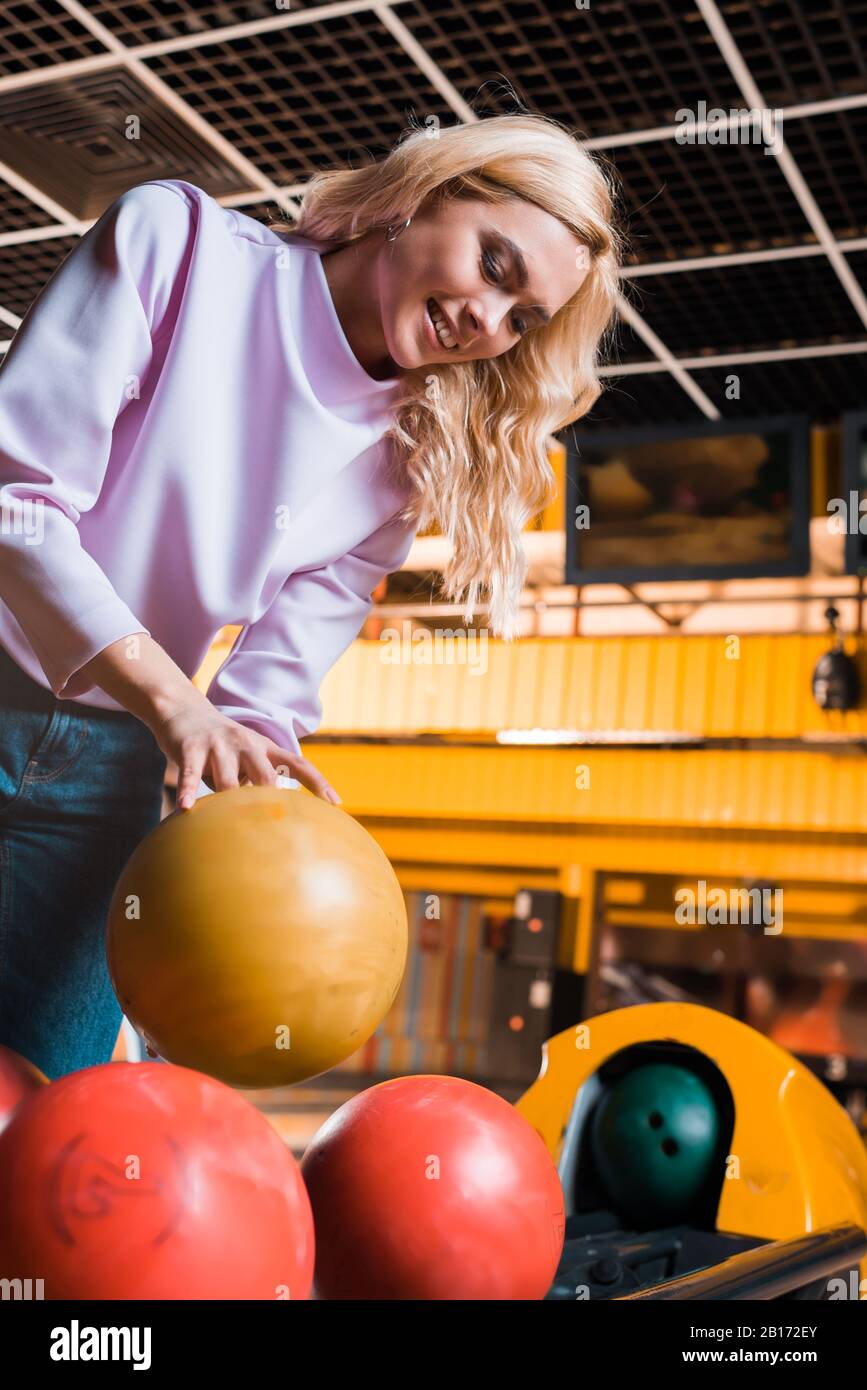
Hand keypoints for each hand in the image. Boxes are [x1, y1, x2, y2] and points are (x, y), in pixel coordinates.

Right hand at [149, 693, 339, 810]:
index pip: (298, 764)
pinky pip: (191, 774)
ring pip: (228, 781)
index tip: (335, 802)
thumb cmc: (221, 747)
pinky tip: (185, 808)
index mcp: (264, 747)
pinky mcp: (191, 747)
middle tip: (278, 826)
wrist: (183, 709)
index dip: (317, 782)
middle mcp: (246, 743)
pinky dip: (188, 791)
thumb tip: (269, 821)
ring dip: (227, 803)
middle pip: (265, 775)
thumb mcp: (245, 759)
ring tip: (226, 829)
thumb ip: (256, 784)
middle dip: (272, 799)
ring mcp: (218, 744)